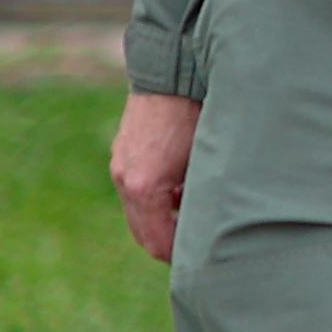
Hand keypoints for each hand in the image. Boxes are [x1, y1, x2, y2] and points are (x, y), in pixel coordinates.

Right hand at [110, 90, 197, 265]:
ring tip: (193, 212)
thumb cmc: (200, 117)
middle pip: (144, 235)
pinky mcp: (122, 154)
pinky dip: (155, 200)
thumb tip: (211, 229)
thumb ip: (202, 200)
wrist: (174, 73)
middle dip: (170, 243)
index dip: (181, 256)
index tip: (204, 258)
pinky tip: (180, 187)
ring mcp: (120, 167)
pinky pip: (134, 192)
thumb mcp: (206, 164)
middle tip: (199, 246)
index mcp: (146, 188)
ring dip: (163, 221)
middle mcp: (126, 180)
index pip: (158, 243)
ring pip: (137, 214)